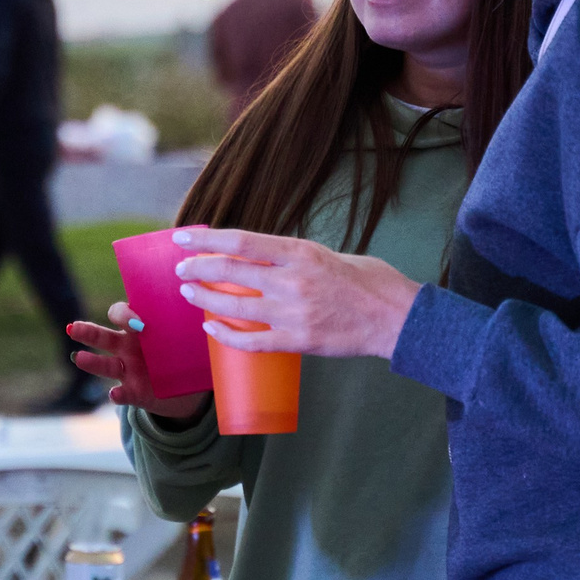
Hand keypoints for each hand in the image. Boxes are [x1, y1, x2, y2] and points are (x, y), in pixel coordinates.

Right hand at [68, 303, 207, 420]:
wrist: (188, 388)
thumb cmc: (184, 353)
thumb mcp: (188, 337)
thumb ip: (189, 325)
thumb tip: (207, 312)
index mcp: (138, 329)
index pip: (120, 313)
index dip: (124, 314)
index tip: (137, 321)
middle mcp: (127, 348)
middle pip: (102, 337)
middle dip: (87, 332)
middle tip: (73, 329)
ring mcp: (128, 371)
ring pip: (105, 365)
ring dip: (91, 362)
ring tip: (80, 359)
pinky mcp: (134, 393)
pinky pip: (123, 394)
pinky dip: (118, 395)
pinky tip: (115, 394)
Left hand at [169, 226, 422, 359]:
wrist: (397, 318)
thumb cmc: (371, 282)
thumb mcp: (330, 255)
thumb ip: (295, 257)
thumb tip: (264, 257)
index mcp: (301, 253)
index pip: (241, 242)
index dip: (206, 239)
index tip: (183, 238)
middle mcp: (292, 281)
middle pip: (230, 272)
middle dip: (199, 269)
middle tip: (182, 269)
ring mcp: (293, 313)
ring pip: (234, 306)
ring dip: (206, 299)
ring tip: (189, 294)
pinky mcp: (298, 341)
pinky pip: (251, 341)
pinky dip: (226, 335)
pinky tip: (211, 328)